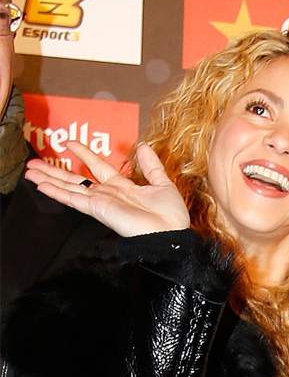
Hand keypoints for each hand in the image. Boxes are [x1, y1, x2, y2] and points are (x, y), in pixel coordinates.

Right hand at [24, 141, 189, 236]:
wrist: (171, 234)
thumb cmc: (169, 215)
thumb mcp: (162, 183)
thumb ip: (150, 165)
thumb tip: (142, 145)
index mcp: (122, 187)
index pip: (97, 166)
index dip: (84, 153)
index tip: (70, 142)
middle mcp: (108, 194)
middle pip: (76, 179)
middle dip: (55, 170)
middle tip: (34, 162)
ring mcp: (101, 202)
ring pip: (69, 188)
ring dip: (49, 179)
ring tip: (29, 172)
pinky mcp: (99, 210)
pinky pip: (75, 199)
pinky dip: (58, 192)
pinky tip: (42, 185)